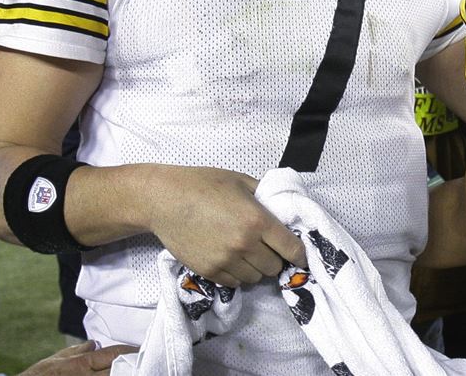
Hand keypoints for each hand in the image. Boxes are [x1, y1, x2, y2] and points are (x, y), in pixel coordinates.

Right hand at [18, 341, 137, 375]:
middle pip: (119, 369)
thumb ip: (76, 351)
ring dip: (126, 375)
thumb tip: (93, 344)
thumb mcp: (54, 360)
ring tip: (139, 371)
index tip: (141, 349)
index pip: (113, 353)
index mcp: (81, 364)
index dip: (130, 351)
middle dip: (133, 365)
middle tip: (146, 361)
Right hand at [146, 166, 305, 286]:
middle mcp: (244, 244)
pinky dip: (239, 274)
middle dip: (276, 259)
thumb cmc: (204, 184)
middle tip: (269, 249)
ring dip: (257, 268)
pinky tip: (234, 259)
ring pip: (255, 278)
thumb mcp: (242, 182)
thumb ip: (265, 197)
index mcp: (257, 220)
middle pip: (274, 267)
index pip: (291, 248)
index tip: (301, 257)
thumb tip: (283, 210)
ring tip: (249, 253)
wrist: (165, 200)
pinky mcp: (208, 271)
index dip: (300, 255)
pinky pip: (234, 282)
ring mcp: (225, 260)